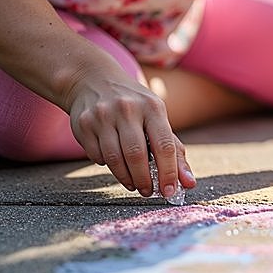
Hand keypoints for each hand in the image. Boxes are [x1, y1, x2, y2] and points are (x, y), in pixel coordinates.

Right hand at [66, 71, 195, 197]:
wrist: (92, 80)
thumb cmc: (134, 105)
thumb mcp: (156, 118)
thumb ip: (174, 150)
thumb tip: (189, 183)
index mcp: (153, 107)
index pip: (164, 145)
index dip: (168, 173)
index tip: (169, 192)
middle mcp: (127, 109)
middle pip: (137, 155)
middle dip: (144, 180)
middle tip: (147, 192)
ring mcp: (103, 115)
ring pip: (114, 158)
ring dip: (125, 178)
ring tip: (133, 184)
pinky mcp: (83, 123)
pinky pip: (96, 155)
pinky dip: (106, 165)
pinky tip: (113, 162)